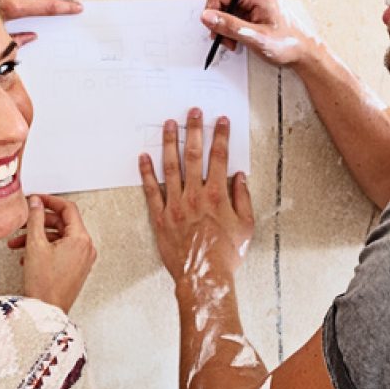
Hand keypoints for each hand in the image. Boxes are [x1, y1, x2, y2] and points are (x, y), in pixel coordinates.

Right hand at [7, 194, 96, 312]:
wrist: (46, 312)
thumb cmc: (44, 285)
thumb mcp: (35, 245)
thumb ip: (35, 219)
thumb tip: (36, 202)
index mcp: (80, 239)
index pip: (68, 208)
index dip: (49, 201)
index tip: (35, 199)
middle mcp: (85, 248)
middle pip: (62, 223)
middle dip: (39, 222)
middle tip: (23, 221)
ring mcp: (82, 259)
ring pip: (59, 238)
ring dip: (38, 237)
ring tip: (17, 243)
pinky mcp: (76, 268)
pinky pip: (60, 250)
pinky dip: (44, 248)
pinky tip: (27, 256)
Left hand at [139, 109, 253, 283]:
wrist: (204, 276)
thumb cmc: (226, 254)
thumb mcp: (246, 226)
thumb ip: (243, 198)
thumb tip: (239, 177)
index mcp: (217, 195)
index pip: (219, 157)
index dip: (220, 136)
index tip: (221, 121)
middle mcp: (194, 195)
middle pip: (194, 155)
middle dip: (195, 130)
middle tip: (193, 112)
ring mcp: (175, 205)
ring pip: (171, 166)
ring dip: (170, 143)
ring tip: (169, 125)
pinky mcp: (160, 217)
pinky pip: (151, 190)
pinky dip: (146, 172)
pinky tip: (144, 157)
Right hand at [201, 0, 309, 66]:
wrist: (303, 50)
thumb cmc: (288, 43)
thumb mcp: (255, 38)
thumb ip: (230, 26)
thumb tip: (207, 17)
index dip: (212, 15)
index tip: (216, 32)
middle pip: (219, 1)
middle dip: (219, 23)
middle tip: (227, 41)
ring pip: (223, 8)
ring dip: (225, 27)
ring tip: (235, 42)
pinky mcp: (252, 2)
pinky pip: (231, 12)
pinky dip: (231, 26)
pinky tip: (239, 37)